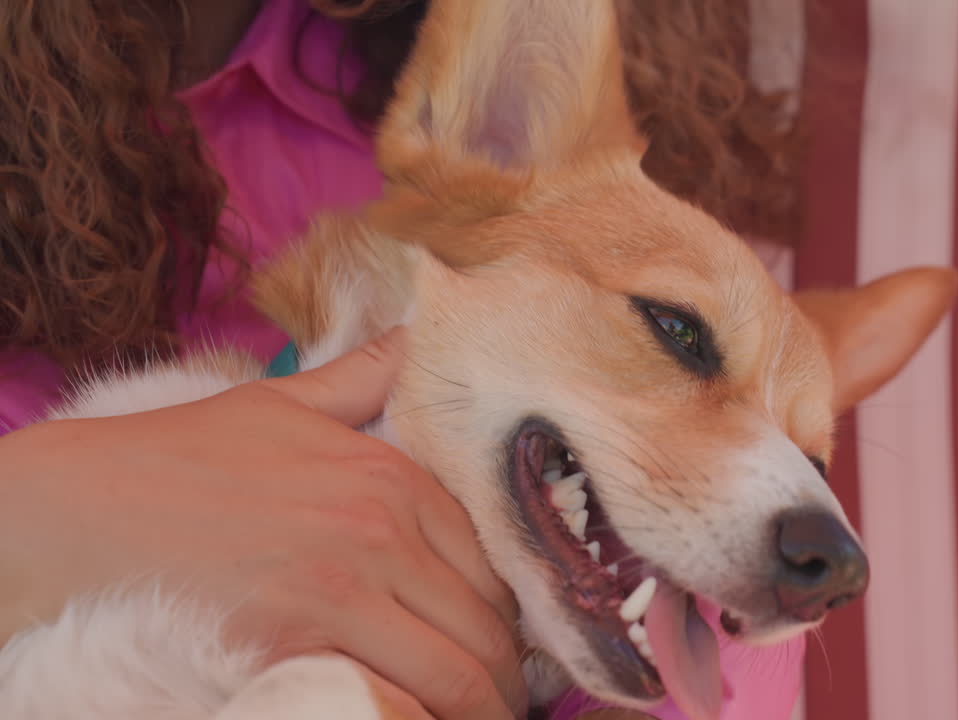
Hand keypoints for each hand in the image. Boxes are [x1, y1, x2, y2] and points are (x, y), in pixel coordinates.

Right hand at [0, 328, 526, 719]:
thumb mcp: (280, 402)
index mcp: (389, 475)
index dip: (512, 613)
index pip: (491, 560)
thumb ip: (360, 377)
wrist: (81, 508)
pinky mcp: (296, 640)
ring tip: (484, 719)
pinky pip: (394, 695)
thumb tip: (413, 336)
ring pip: (455, 669)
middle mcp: (381, 528)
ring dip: (482, 704)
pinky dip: (420, 716)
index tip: (514, 643)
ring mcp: (342, 586)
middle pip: (484, 622)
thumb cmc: (181, 456)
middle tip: (509, 697)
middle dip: (508, 671)